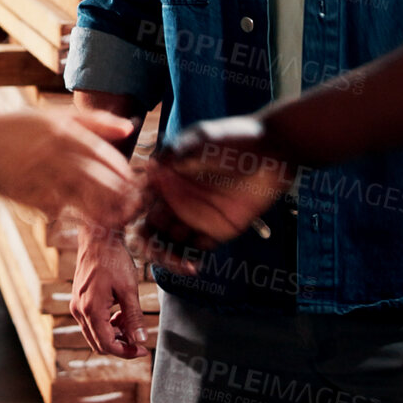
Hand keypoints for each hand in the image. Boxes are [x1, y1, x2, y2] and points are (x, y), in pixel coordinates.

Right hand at [0, 107, 137, 231]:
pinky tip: (80, 218)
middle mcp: (52, 152)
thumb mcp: (56, 116)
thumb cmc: (21, 127)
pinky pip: (55, 209)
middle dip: (116, 194)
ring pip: (77, 197)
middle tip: (129, 204)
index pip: (102, 154)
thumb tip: (128, 129)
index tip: (131, 181)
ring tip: (111, 216)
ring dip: (98, 209)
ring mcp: (39, 175)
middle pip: (94, 178)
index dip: (120, 170)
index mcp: (63, 131)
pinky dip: (70, 214)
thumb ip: (94, 122)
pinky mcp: (26, 194)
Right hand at [70, 230, 147, 357]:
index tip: (142, 349)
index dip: (126, 352)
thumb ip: (134, 317)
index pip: (107, 344)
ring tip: (131, 324)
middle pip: (98, 343)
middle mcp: (79, 310)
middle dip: (120, 345)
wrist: (98, 238)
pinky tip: (120, 315)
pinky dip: (106, 324)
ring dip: (113, 335)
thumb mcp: (129, 289)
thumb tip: (140, 340)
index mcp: (91, 310)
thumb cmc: (113, 259)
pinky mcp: (78, 299)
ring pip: (94, 334)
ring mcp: (76, 305)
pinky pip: (90, 322)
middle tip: (139, 340)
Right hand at [127, 116, 292, 273]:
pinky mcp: (217, 230)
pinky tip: (194, 264)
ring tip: (182, 265)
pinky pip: (197, 250)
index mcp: (165, 177)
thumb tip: (151, 165)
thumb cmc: (235, 138)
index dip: (129, 213)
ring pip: (170, 244)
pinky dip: (190, 260)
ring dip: (168, 257)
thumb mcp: (204, 137)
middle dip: (147, 245)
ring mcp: (195, 216)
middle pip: (148, 230)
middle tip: (157, 251)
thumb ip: (178, 151)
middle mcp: (175, 199)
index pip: (136, 200)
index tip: (135, 222)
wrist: (273, 151)